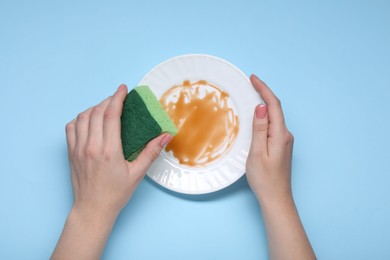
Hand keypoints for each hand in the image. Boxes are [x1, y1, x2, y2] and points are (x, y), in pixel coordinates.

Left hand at [52, 84, 171, 259]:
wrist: (92, 209)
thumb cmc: (115, 194)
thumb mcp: (137, 174)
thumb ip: (151, 152)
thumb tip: (165, 136)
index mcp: (109, 150)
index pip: (111, 115)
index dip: (117, 98)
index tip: (123, 88)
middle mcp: (91, 146)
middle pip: (97, 112)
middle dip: (108, 101)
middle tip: (118, 99)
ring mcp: (78, 149)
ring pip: (82, 117)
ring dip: (94, 108)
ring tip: (105, 108)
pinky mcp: (71, 153)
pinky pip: (71, 128)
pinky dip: (80, 119)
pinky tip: (89, 121)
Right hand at [246, 75, 293, 203]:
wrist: (276, 199)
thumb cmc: (264, 179)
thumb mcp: (257, 152)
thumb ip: (260, 128)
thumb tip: (261, 107)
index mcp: (280, 135)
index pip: (273, 105)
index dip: (264, 89)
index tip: (253, 78)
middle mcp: (285, 135)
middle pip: (275, 108)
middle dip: (264, 93)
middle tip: (251, 83)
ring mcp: (284, 141)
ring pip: (274, 117)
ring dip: (264, 104)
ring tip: (252, 94)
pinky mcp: (280, 146)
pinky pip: (273, 125)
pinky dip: (265, 116)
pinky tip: (257, 116)